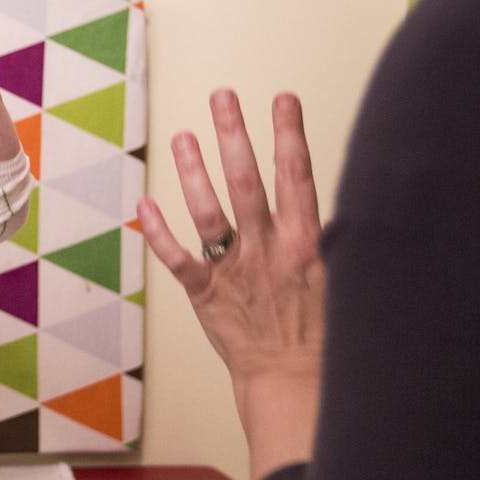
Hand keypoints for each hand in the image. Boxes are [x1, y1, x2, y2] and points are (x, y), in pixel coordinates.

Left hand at [136, 90, 324, 479]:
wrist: (293, 383)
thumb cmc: (317, 334)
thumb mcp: (335, 280)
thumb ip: (322, 242)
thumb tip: (319, 209)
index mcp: (305, 243)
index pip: (297, 176)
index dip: (289, 135)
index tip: (282, 99)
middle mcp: (268, 249)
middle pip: (249, 181)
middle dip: (235, 135)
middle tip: (222, 96)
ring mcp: (235, 270)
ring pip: (210, 211)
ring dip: (194, 171)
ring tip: (182, 135)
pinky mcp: (206, 294)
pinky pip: (178, 258)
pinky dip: (158, 232)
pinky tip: (143, 204)